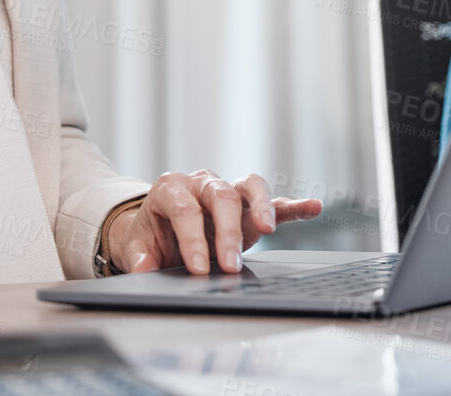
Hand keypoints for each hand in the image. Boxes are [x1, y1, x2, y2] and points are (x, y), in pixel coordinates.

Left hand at [106, 170, 322, 274]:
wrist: (160, 227)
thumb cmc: (152, 234)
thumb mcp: (138, 246)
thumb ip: (140, 257)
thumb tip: (146, 269)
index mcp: (171, 188)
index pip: (186, 210)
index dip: (192, 239)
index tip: (199, 268)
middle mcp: (202, 182)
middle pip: (220, 197)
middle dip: (227, 232)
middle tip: (229, 265)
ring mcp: (228, 189)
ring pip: (249, 186)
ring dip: (261, 207)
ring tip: (268, 229)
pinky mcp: (248, 204)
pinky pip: (274, 200)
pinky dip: (294, 204)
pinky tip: (313, 207)